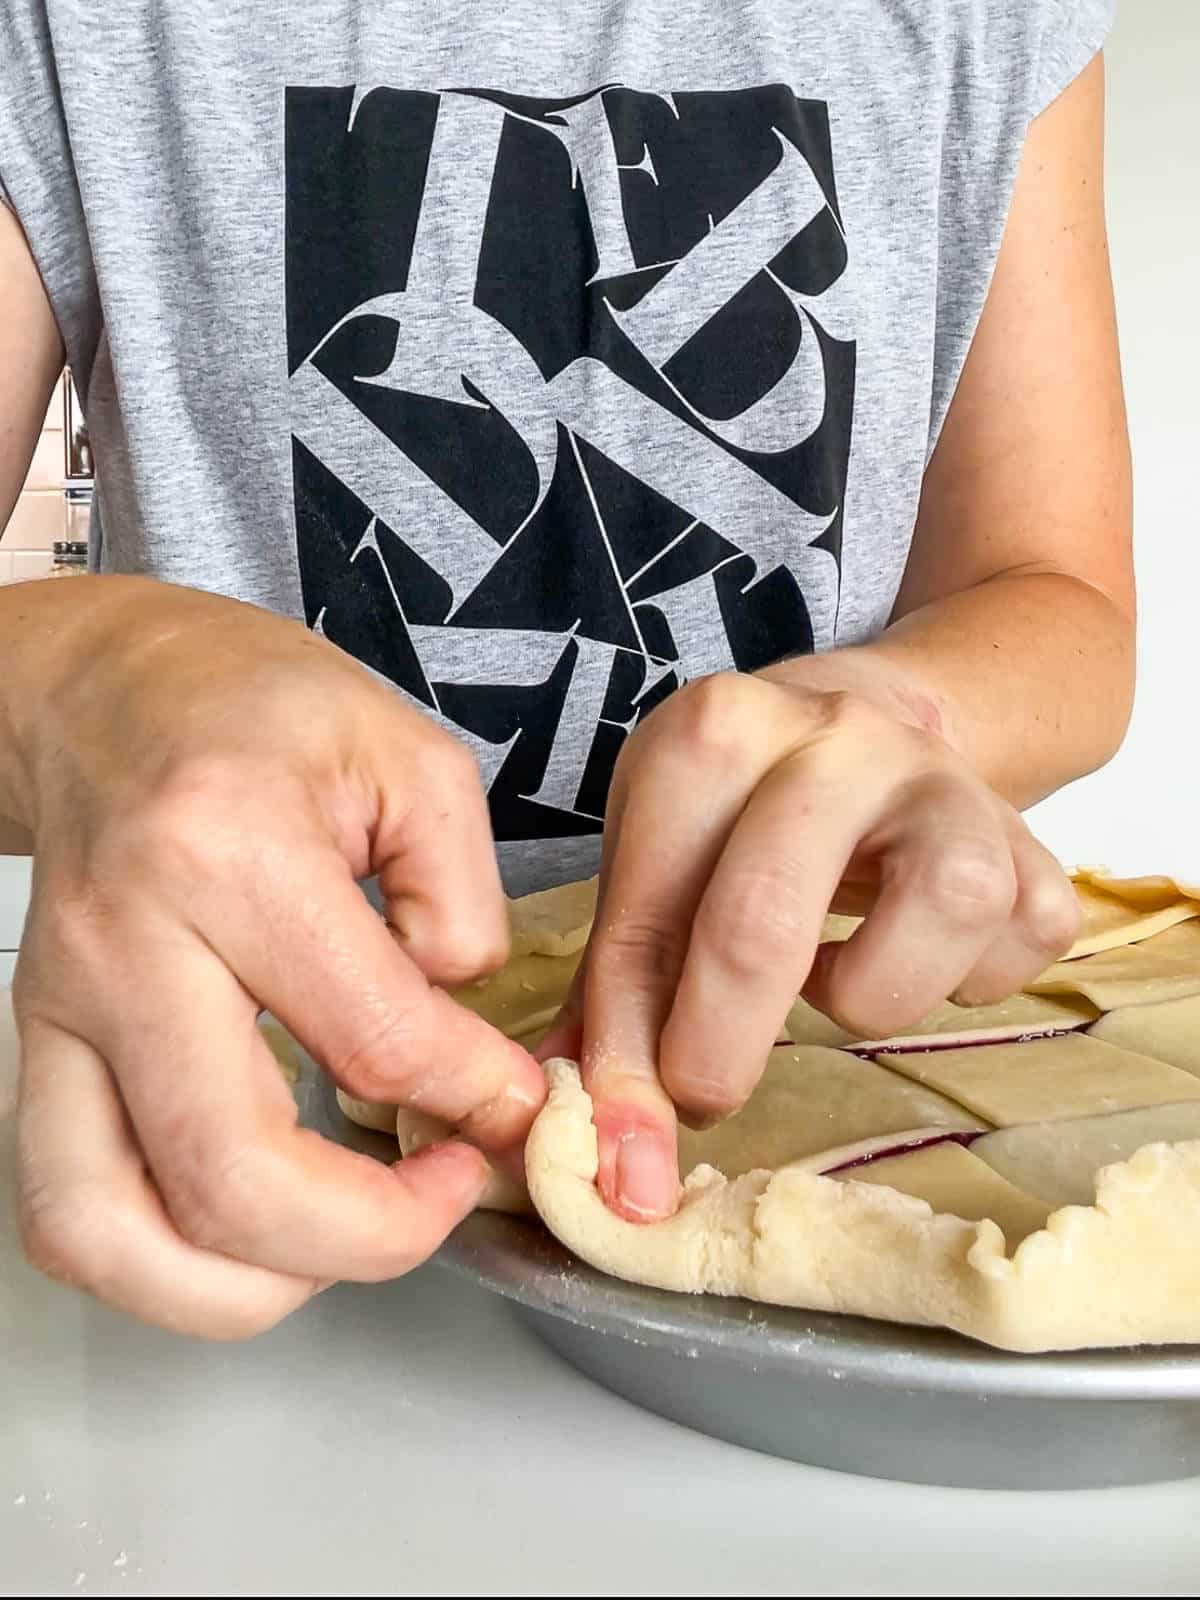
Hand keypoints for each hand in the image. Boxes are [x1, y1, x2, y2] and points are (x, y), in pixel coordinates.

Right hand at [6, 578, 543, 1335]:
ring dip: (254, 1284)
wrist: (108, 690)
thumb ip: (462, 905)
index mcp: (228, 850)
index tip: (521, 1104)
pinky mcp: (35, 1053)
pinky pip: (70, 1215)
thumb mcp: (408, 761)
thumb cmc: (258, 708)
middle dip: (375, 1233)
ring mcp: (57, 1014)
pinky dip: (166, 1266)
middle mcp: (124, 947)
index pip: (372, 1037)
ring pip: (116, 1231)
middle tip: (450, 1192)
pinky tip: (256, 1236)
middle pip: (232, 1175)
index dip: (476, 1097)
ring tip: (350, 1238)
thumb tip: (470, 1060)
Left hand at [540, 663, 1079, 1221]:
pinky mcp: (1027, 834)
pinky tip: (918, 957)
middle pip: (765, 917)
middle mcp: (832, 740)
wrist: (869, 724)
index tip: (626, 1160)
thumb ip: (623, 989)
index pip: (650, 915)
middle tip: (706, 1096)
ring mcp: (944, 780)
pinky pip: (1026, 936)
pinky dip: (971, 982)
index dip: (626, 1053)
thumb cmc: (740, 815)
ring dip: (876, 993)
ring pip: (943, 908)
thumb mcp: (659, 862)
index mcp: (715, 735)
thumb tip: (596, 1141)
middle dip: (721, 1045)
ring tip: (836, 981)